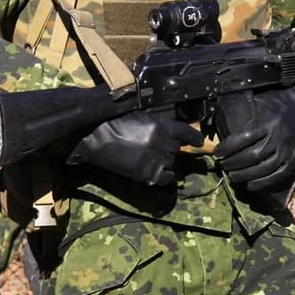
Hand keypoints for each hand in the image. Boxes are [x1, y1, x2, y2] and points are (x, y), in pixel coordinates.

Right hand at [66, 110, 202, 186]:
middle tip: (154, 147)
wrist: (95, 136)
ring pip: (170, 162)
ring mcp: (155, 159)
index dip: (194, 138)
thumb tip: (171, 131)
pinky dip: (164, 175)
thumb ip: (157, 124)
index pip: (186, 132)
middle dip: (169, 148)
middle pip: (176, 149)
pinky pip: (165, 177)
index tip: (199, 142)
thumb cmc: (114, 122)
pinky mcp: (146, 173)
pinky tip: (157, 172)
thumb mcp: (140, 116)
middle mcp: (162, 142)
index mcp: (162, 125)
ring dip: (164, 160)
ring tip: (148, 156)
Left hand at [215, 86, 294, 194]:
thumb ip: (246, 113)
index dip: (227, 147)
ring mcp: (286, 151)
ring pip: (263, 169)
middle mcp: (277, 138)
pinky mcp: (293, 161)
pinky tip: (249, 184)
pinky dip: (261, 183)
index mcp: (268, 123)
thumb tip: (221, 118)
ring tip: (232, 175)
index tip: (217, 151)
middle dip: (233, 163)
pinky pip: (277, 176)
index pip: (243, 138)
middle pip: (252, 156)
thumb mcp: (262, 103)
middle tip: (223, 164)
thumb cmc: (279, 106)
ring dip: (244, 175)